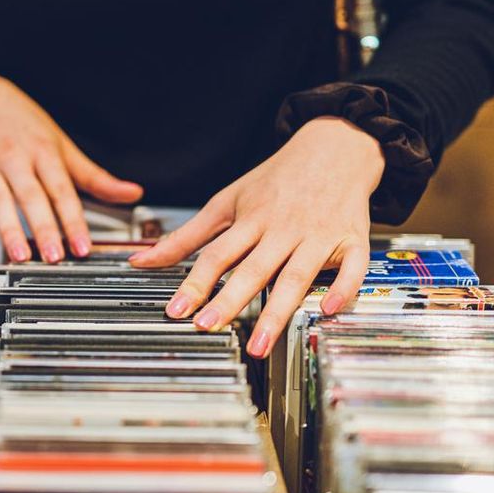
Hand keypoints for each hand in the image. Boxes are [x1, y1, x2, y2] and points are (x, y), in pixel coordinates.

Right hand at [0, 70, 143, 261]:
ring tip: (19, 255)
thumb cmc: (22, 125)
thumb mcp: (61, 145)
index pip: (62, 190)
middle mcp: (15, 157)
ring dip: (8, 228)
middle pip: (31, 195)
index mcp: (43, 152)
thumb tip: (132, 192)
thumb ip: (94, 176)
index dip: (73, 220)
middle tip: (54, 257)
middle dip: (43, 227)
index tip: (82, 247)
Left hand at [129, 117, 384, 358]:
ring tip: (259, 345)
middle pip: (254, 269)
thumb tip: (140, 261)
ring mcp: (319, 235)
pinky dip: (343, 288)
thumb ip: (185, 237)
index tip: (177, 310)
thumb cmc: (276, 180)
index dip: (196, 282)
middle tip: (208, 327)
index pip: (217, 254)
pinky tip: (326, 310)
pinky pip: (353, 268)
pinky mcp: (353, 240)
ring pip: (297, 276)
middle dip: (230, 300)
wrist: (334, 147)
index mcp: (251, 218)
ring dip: (278, 311)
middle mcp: (283, 228)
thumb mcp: (226, 201)